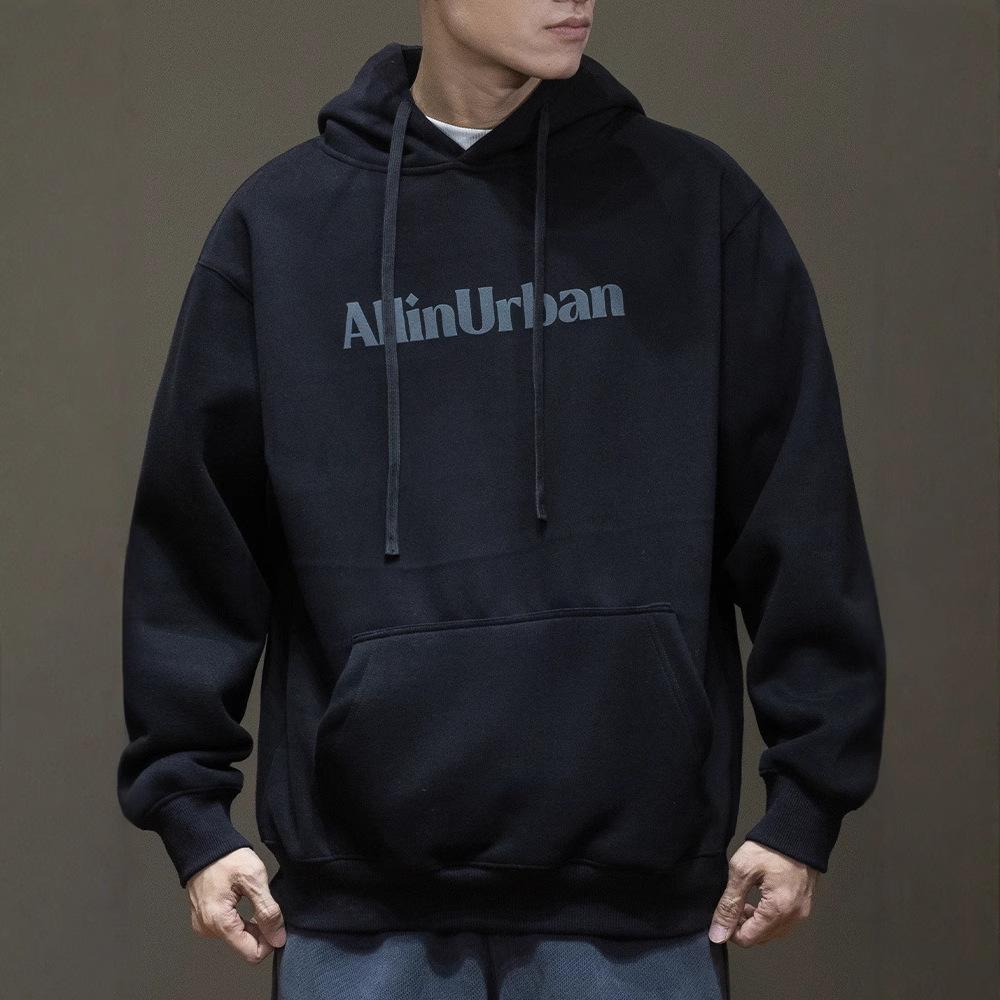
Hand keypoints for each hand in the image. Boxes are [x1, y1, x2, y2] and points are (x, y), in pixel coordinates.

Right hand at [186, 847, 286, 962]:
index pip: (251, 953)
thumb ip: (267, 910)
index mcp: (219, 923)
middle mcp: (208, 929)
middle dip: (261, 931)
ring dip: (251, 924)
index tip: (277, 922)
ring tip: (254, 899)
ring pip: (237, 937)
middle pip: (244, 945)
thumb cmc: (226, 857)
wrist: (204, 843)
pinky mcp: (204, 917)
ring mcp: (204, 924)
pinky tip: (244, 900)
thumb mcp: (254, 879)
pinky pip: (228, 927)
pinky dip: (240, 919)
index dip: (270, 941)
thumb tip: (277, 937)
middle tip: (267, 904)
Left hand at [708, 840, 817, 946]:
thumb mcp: (741, 871)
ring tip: (744, 900)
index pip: (748, 939)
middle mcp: (794, 918)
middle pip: (760, 938)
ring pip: (771, 932)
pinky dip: (767, 917)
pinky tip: (759, 899)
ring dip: (755, 922)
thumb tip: (718, 933)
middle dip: (742, 925)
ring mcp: (802, 913)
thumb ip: (728, 904)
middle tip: (733, 904)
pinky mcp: (804, 905)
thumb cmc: (769, 848)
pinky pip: (782, 922)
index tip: (723, 912)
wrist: (797, 832)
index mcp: (778, 911)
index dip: (730, 930)